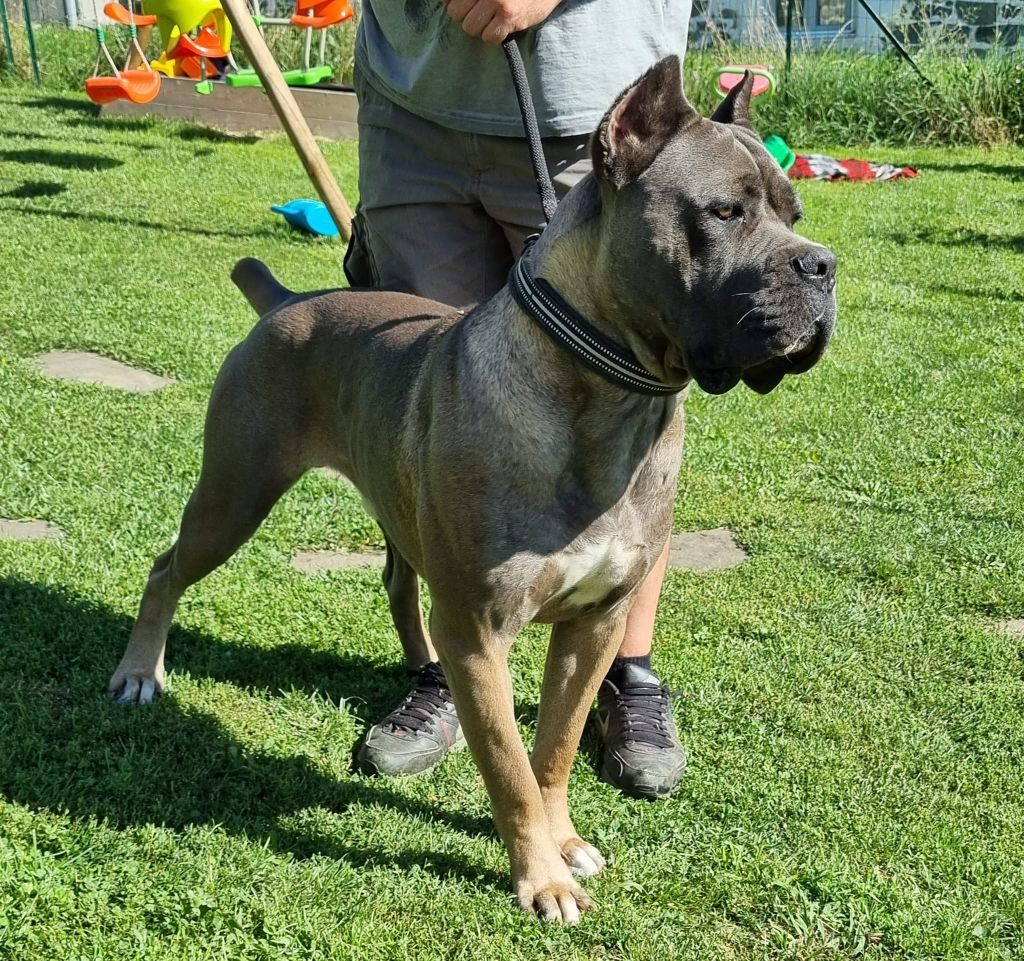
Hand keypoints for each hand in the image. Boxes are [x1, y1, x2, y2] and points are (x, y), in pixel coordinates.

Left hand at [442, 0, 561, 44]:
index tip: (466, 5)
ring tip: (492, 20)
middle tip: (481, 13)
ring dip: (480, 28)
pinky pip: (488, 37)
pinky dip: (494, 37)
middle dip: (466, 16)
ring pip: (470, 27)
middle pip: (455, 13)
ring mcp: (496, 1)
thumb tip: (447, 3)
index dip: (452, 4)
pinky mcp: (509, 16)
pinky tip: (502, 28)